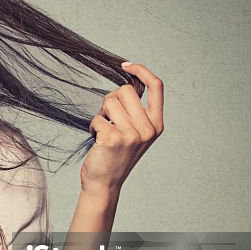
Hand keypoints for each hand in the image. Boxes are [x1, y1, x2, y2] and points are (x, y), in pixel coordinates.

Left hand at [80, 62, 163, 193]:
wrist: (105, 183)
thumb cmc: (116, 155)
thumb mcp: (135, 132)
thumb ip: (136, 111)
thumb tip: (127, 82)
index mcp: (156, 125)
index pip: (157, 86)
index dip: (142, 70)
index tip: (126, 66)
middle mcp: (148, 129)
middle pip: (126, 90)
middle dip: (112, 99)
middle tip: (109, 118)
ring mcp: (131, 134)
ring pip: (110, 101)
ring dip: (101, 114)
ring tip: (103, 131)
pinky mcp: (113, 138)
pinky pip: (97, 118)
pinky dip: (93, 127)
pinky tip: (97, 141)